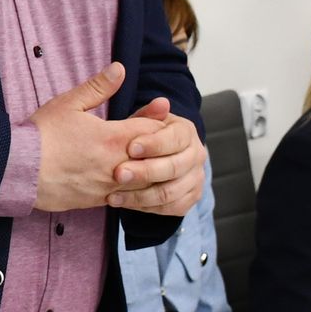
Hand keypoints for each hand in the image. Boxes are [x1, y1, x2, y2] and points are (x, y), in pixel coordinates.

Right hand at [30, 64, 173, 211]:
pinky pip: (127, 199)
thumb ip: (99, 87)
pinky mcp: (97, 201)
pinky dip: (134, 190)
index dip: (159, 123)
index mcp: (112, 137)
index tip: (160, 117)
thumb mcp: (69, 103)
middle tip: (163, 141)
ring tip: (152, 162)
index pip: (153, 131)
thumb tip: (120, 68)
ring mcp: (108, 186)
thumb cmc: (42, 134)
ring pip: (146, 183)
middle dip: (161, 149)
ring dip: (151, 172)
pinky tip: (132, 183)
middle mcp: (116, 164)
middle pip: (156, 159)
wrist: (18, 169)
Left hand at [106, 99, 205, 215]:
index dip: (153, 144)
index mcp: (186, 132)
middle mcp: (196, 155)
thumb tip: (162, 102)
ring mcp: (195, 178)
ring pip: (170, 192)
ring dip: (140, 196)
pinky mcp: (189, 198)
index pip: (175, 139)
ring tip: (114, 195)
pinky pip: (170, 209)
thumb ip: (146, 114)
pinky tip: (124, 204)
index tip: (130, 148)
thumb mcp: (141, 122)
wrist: (153, 156)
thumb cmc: (142, 136)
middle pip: (174, 168)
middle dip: (145, 172)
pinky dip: (146, 208)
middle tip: (118, 174)